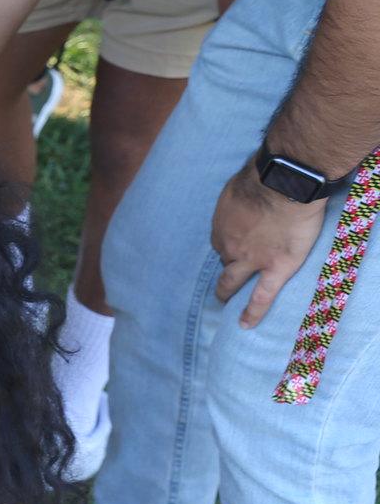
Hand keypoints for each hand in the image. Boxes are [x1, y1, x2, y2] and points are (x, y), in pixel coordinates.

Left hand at [211, 162, 327, 328]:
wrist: (284, 186)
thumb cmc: (262, 178)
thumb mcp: (238, 187)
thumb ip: (238, 200)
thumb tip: (242, 199)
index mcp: (222, 226)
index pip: (222, 241)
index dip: (229, 245)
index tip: (234, 246)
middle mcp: (231, 246)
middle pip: (224, 261)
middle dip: (221, 271)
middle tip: (220, 281)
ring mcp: (252, 260)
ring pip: (234, 281)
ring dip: (227, 292)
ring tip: (224, 303)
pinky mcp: (276, 268)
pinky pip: (262, 297)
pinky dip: (252, 313)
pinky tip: (245, 325)